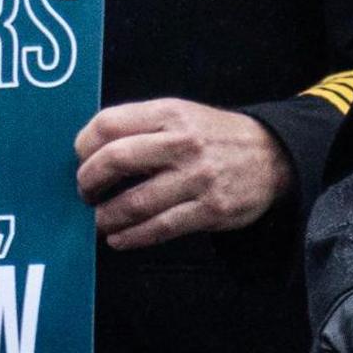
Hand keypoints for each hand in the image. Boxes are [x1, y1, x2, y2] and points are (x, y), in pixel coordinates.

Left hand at [75, 99, 289, 248]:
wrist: (272, 156)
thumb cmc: (214, 137)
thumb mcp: (181, 115)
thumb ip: (140, 126)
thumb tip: (88, 152)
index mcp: (171, 114)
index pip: (108, 124)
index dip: (83, 145)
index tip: (80, 161)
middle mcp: (184, 143)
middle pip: (114, 160)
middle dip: (88, 182)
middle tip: (85, 193)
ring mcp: (198, 178)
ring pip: (134, 202)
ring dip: (106, 216)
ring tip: (100, 220)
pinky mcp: (211, 209)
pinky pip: (160, 228)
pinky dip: (132, 237)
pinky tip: (119, 238)